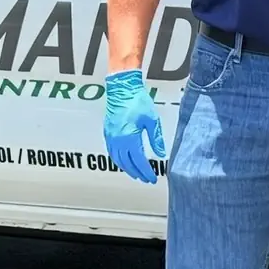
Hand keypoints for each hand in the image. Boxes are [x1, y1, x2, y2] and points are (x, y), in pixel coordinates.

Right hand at [103, 68, 165, 183]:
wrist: (122, 89)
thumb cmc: (138, 102)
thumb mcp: (152, 120)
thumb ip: (156, 139)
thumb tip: (161, 154)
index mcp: (130, 138)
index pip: (139, 161)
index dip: (146, 172)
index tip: (153, 178)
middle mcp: (118, 140)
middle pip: (128, 164)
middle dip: (137, 173)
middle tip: (146, 179)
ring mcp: (111, 137)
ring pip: (118, 160)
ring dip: (127, 169)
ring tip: (136, 174)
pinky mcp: (108, 133)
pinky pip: (112, 152)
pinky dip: (119, 160)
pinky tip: (125, 161)